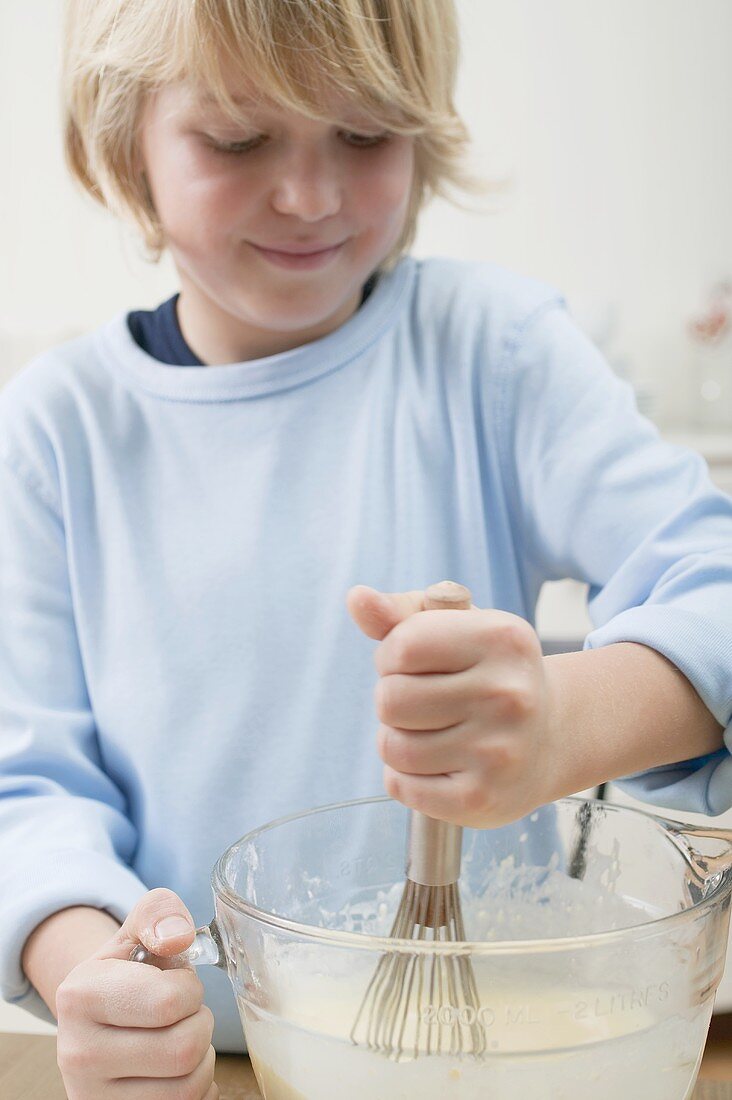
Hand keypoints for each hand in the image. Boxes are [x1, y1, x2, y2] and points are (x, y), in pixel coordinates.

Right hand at [55, 888, 217, 1099]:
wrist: (95, 1017)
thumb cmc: (126, 969)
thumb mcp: (136, 929)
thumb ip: (160, 913)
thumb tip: (178, 936)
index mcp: (80, 997)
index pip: (169, 1002)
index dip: (189, 989)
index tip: (176, 983)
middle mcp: (78, 1054)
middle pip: (183, 1049)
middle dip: (199, 1022)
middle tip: (182, 1013)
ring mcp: (93, 1096)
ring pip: (188, 1086)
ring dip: (201, 1057)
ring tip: (178, 1036)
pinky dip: (196, 1087)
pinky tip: (176, 1068)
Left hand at [347, 585, 555, 828]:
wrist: (551, 735)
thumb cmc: (488, 672)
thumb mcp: (456, 628)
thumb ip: (401, 612)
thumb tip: (356, 598)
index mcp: (501, 639)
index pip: (402, 647)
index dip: (392, 656)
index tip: (414, 664)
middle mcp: (507, 694)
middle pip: (390, 700)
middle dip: (393, 700)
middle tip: (425, 702)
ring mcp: (498, 751)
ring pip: (392, 747)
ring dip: (396, 740)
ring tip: (430, 732)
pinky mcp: (483, 798)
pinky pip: (401, 787)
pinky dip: (404, 777)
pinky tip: (436, 764)